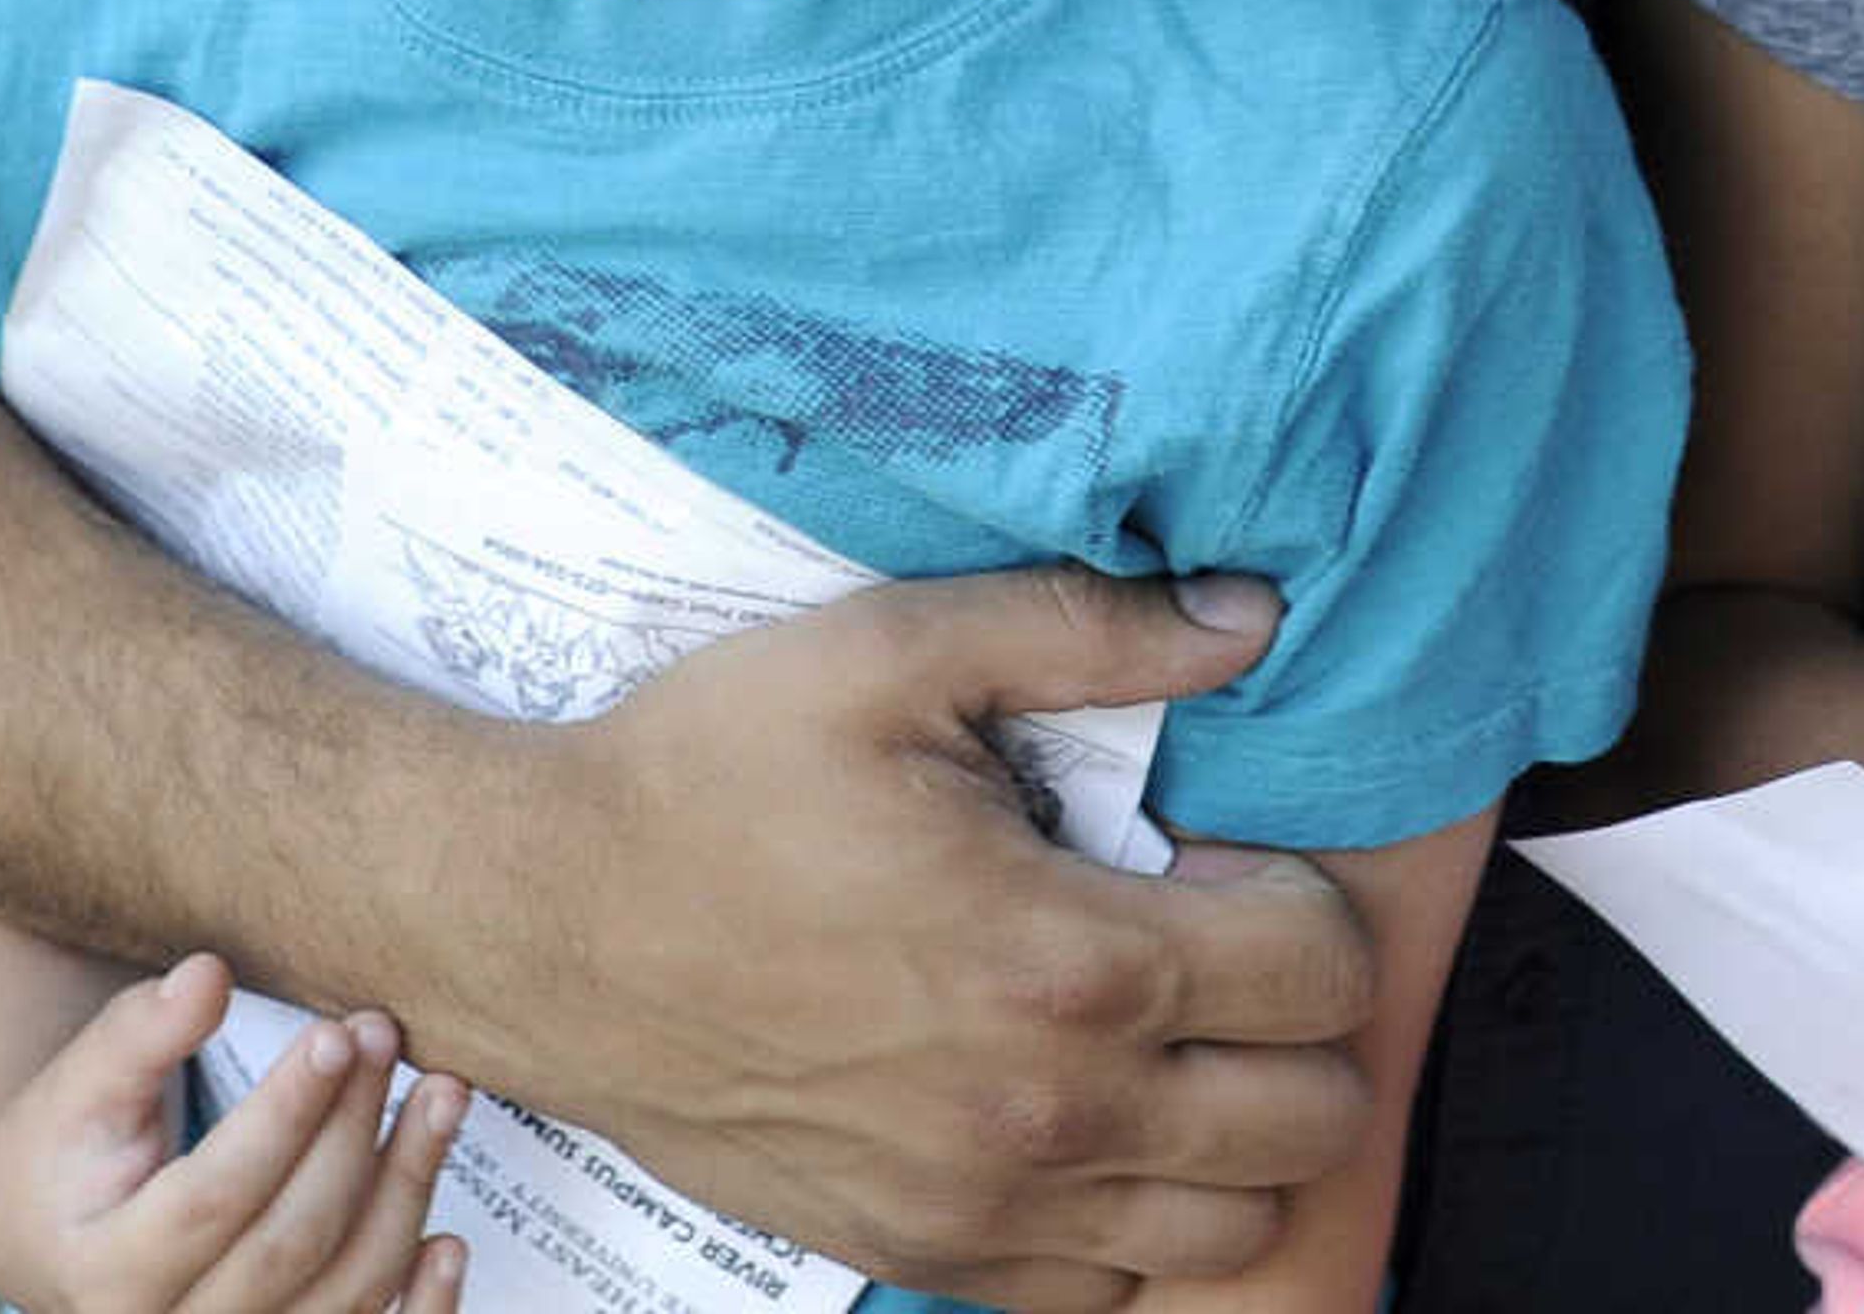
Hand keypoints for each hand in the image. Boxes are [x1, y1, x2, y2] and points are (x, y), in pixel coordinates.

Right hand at [0, 950, 465, 1313]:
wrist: (57, 1229)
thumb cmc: (74, 1142)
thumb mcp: (84, 1081)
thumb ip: (141, 1032)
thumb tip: (208, 976)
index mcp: (105, 1272)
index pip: (212, 1199)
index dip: (284, 1117)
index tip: (336, 1036)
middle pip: (290, 1243)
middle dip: (351, 1133)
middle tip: (384, 1033)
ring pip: (343, 1291)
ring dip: (406, 1190)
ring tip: (444, 1092)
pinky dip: (421, 1308)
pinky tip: (451, 1242)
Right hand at [473, 566, 1376, 1311]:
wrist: (544, 921)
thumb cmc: (713, 772)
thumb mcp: (897, 649)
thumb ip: (1095, 630)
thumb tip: (1253, 617)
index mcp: (1063, 957)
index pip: (1319, 971)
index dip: (1310, 900)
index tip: (1234, 859)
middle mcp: (1046, 1109)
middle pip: (1312, 1119)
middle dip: (1307, 1022)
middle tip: (1223, 943)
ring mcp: (982, 1205)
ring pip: (1235, 1229)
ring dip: (1241, 1130)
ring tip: (1176, 1035)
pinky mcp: (916, 1253)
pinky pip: (1108, 1291)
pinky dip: (1139, 1217)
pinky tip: (1092, 1114)